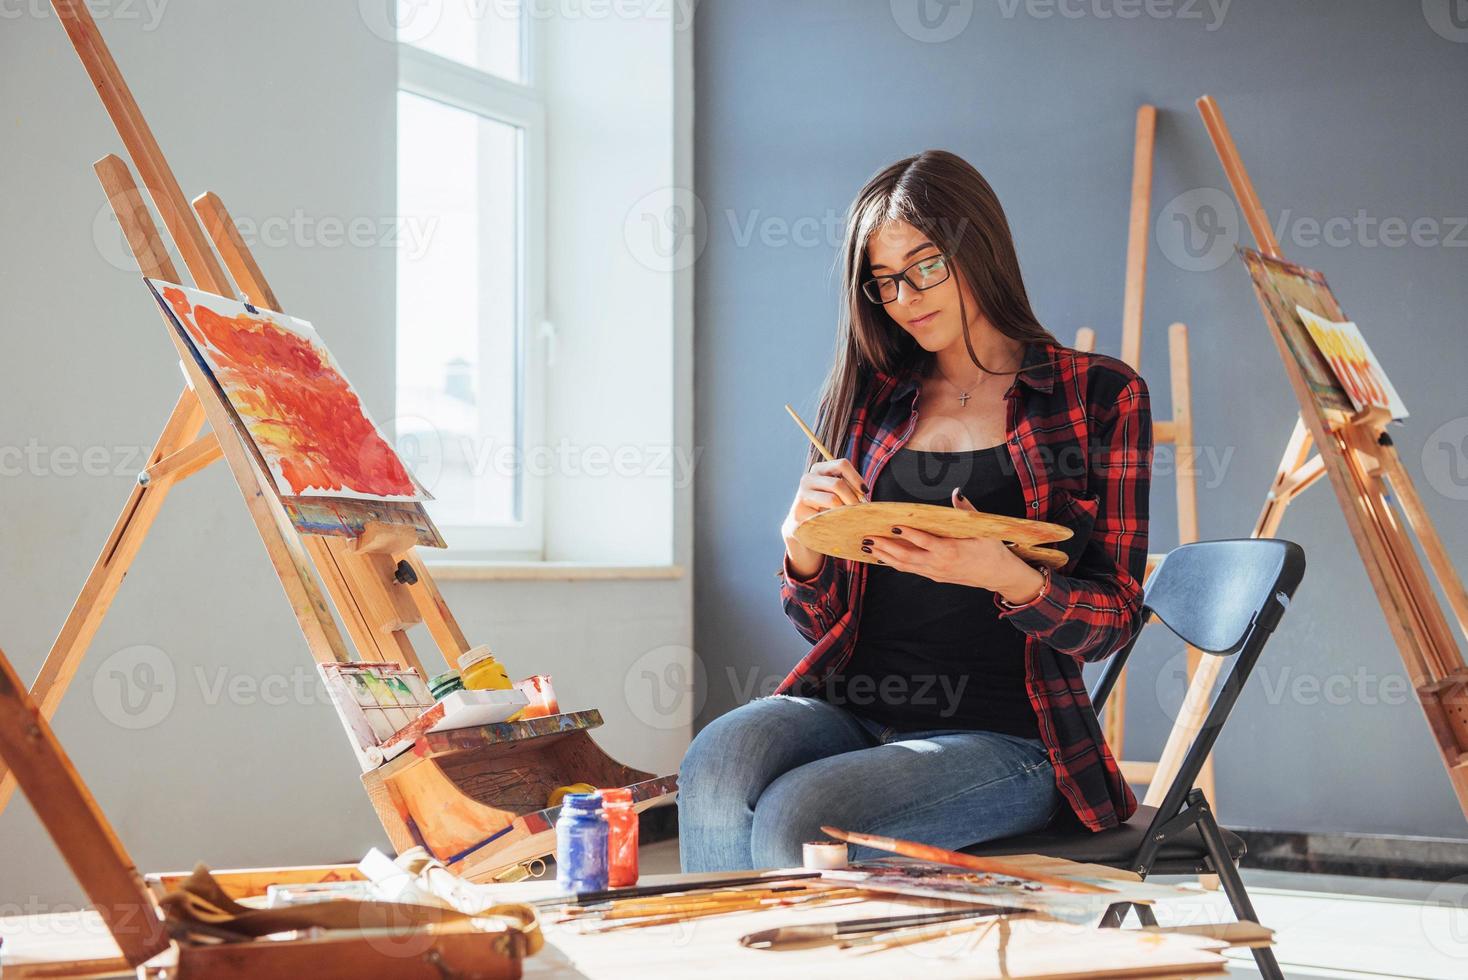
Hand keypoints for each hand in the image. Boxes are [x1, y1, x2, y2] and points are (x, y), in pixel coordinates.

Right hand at [782, 457, 867, 577]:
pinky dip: (834, 521)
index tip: (865, 491)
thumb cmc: (827, 508)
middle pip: (838, 483)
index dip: (856, 478)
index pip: (842, 464)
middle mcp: (808, 478)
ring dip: (845, 511)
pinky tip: (835, 525)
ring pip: (832, 500)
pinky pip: (824, 516)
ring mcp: (802, 494)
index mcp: (819, 469)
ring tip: (848, 518)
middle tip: (859, 511)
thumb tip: (865, 492)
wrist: (804, 527)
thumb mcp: (838, 493)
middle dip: (852, 499)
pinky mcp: (799, 511)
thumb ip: (849, 488)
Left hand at [864, 488, 1046, 602]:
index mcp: (950, 550)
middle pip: (906, 556)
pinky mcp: (934, 575)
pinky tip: (881, 557)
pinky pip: (910, 569)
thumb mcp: (983, 529)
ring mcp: (935, 571)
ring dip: (884, 556)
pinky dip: (894, 563)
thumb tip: (957, 492)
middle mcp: (939, 563)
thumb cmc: (991, 549)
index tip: (892, 525)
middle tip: (867, 538)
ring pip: (904, 565)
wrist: (998, 574)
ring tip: (867, 546)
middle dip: (885, 546)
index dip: (907, 534)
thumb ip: (966, 510)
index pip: (924, 541)